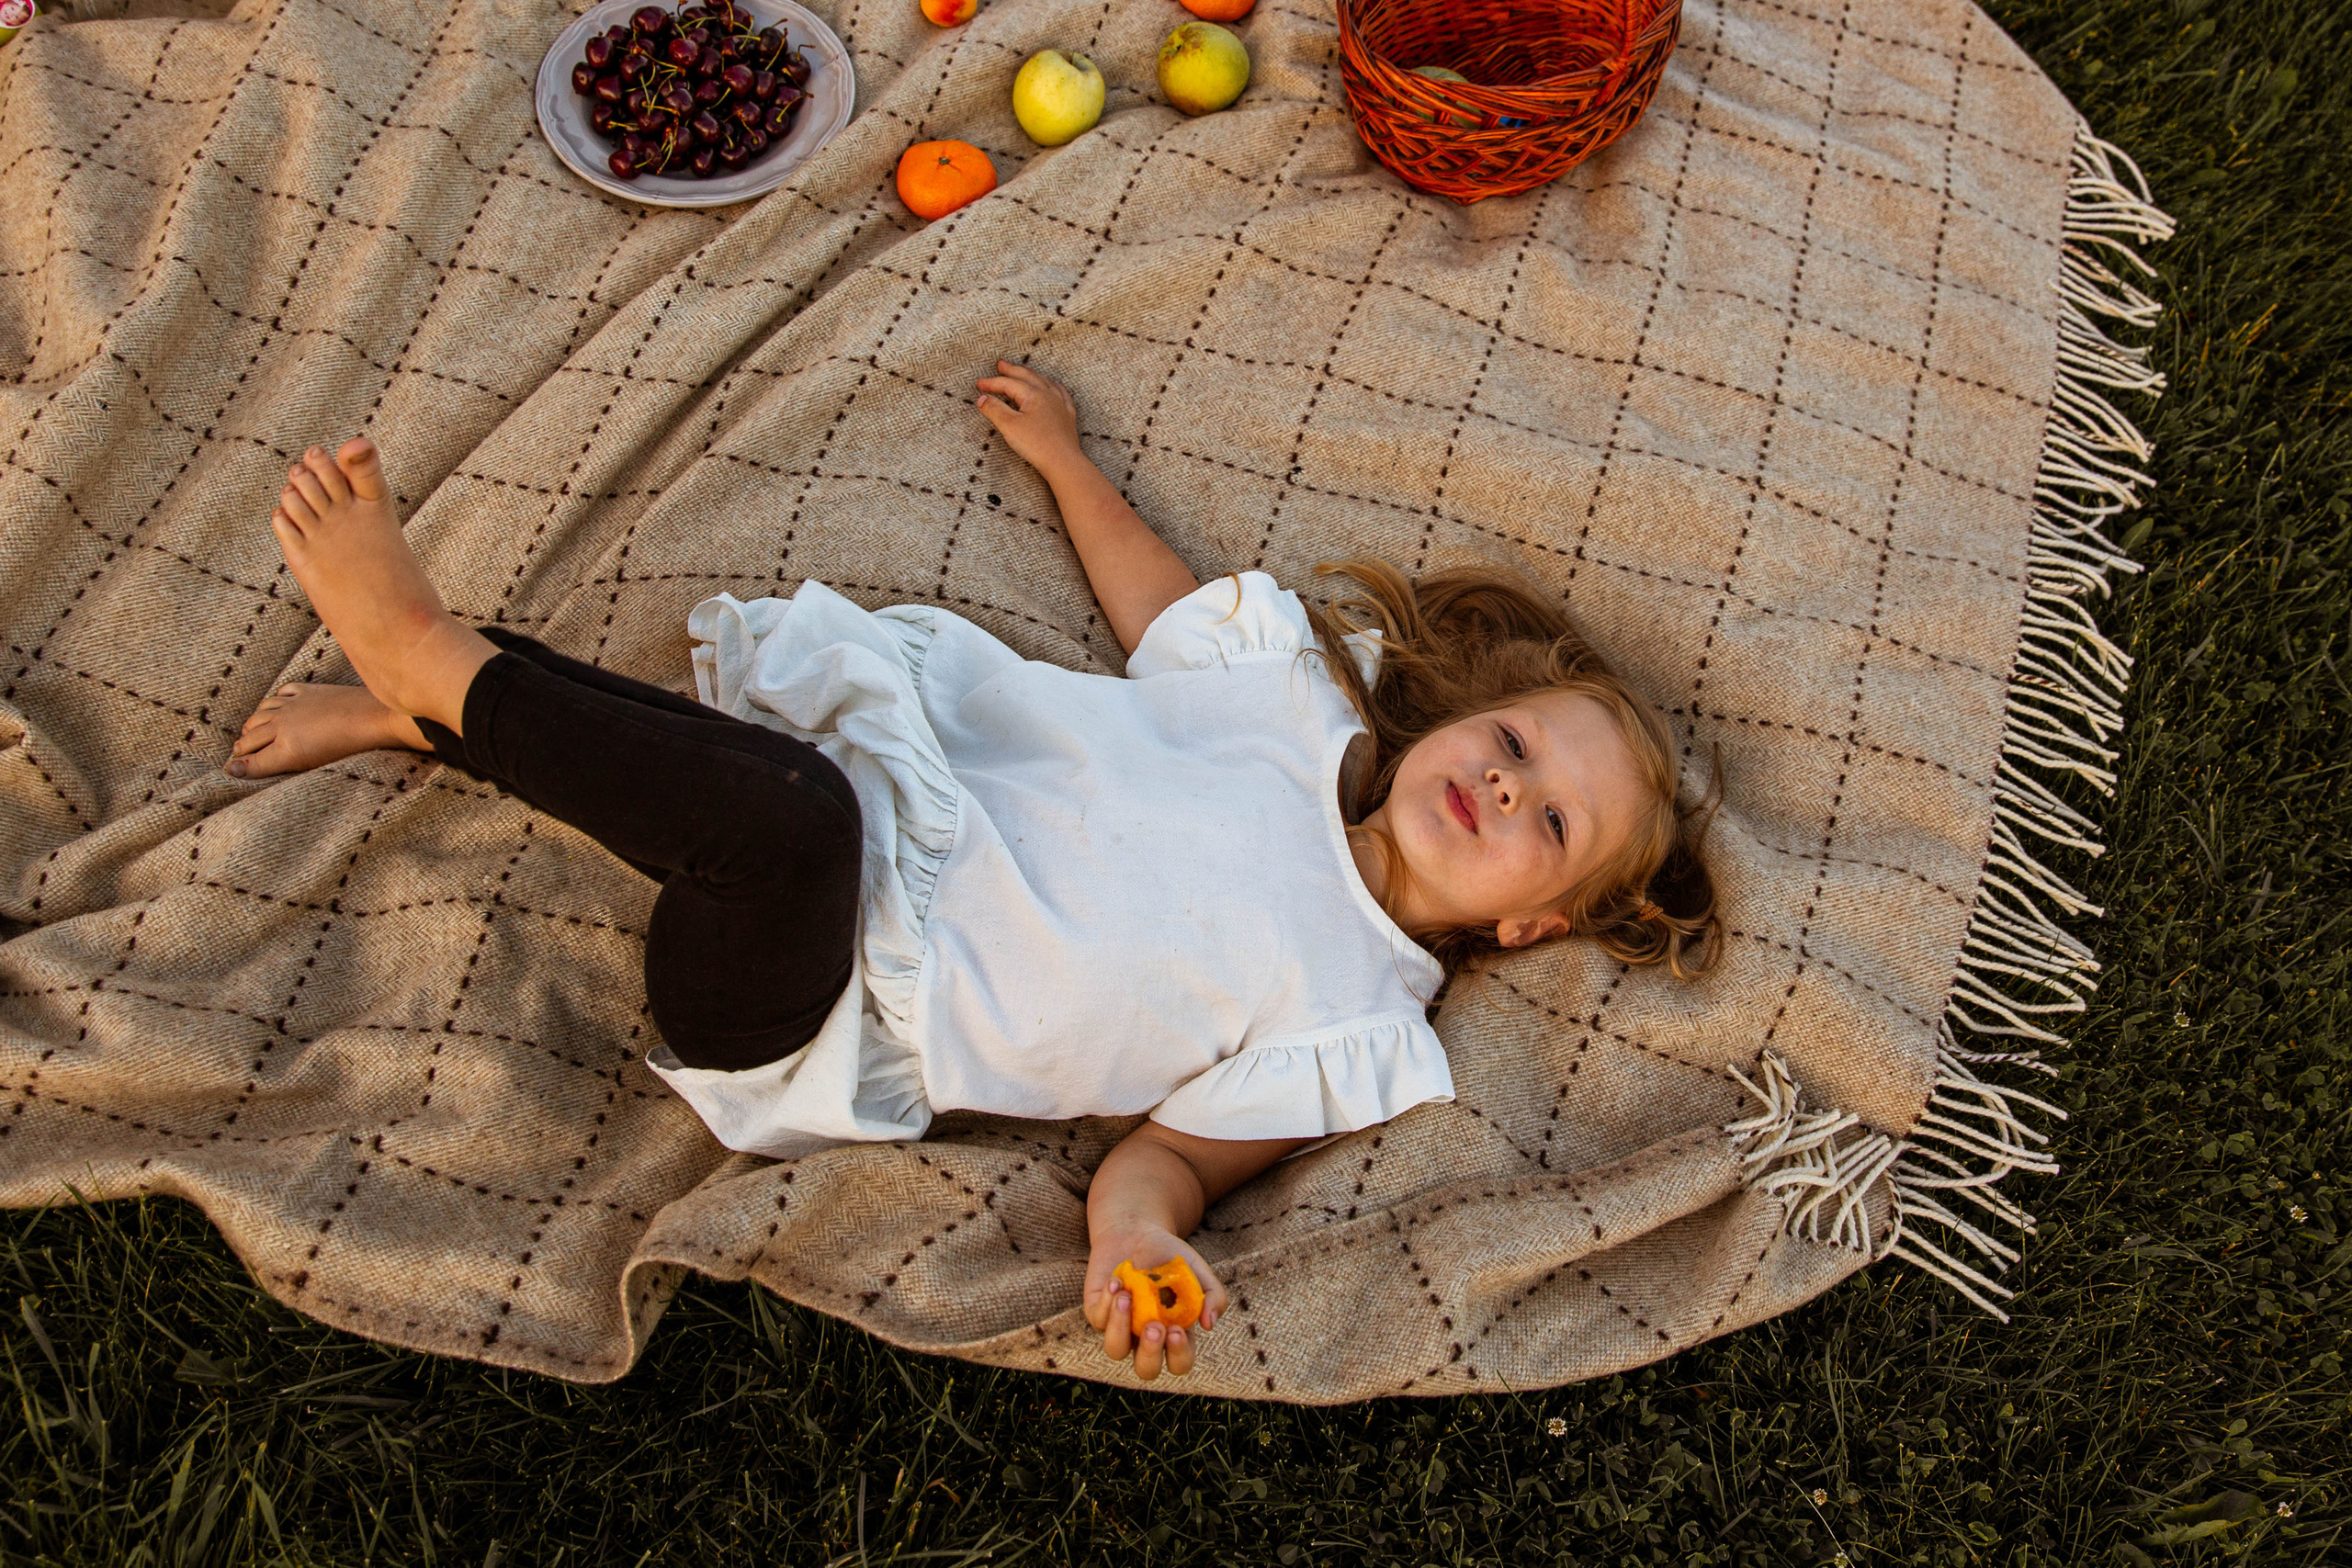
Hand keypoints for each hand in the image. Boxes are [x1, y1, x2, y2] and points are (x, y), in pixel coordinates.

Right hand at [975, 359, 1083, 474]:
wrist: (1063, 462)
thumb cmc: (1037, 445)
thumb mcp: (1009, 426)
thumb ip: (994, 409)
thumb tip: (983, 398)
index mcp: (1033, 394)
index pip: (1008, 384)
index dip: (992, 383)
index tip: (979, 385)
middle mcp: (1048, 395)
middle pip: (1027, 377)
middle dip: (1012, 370)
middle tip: (1001, 365)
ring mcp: (1060, 405)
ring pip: (1044, 382)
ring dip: (1031, 375)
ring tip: (1023, 371)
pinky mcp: (1067, 417)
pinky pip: (1062, 394)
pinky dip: (1055, 386)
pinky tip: (1054, 385)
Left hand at [1082, 1227, 1226, 1382]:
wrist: (1137, 1231)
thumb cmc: (1170, 1257)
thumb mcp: (1198, 1271)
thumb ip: (1214, 1295)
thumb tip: (1209, 1324)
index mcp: (1174, 1334)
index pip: (1179, 1363)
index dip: (1179, 1355)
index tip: (1177, 1329)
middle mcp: (1145, 1337)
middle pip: (1146, 1369)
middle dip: (1150, 1353)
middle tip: (1154, 1326)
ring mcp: (1120, 1326)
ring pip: (1115, 1350)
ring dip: (1120, 1327)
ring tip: (1127, 1297)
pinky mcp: (1097, 1311)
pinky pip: (1097, 1319)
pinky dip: (1106, 1301)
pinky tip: (1117, 1281)